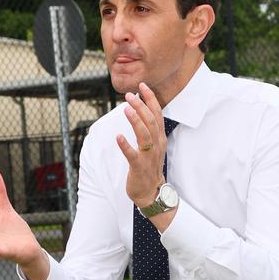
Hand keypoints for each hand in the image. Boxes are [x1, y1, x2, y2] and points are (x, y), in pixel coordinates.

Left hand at [116, 82, 166, 210]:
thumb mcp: (153, 147)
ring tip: (126, 109)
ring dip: (135, 121)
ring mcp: (149, 157)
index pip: (158, 114)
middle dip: (141, 106)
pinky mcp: (139, 167)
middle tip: (130, 95)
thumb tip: (140, 111)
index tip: (142, 86)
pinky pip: (133, 155)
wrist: (151, 193)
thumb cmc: (149, 168)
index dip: (151, 99)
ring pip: (144, 135)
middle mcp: (157, 145)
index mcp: (160, 138)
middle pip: (151, 121)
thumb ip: (149, 130)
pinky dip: (125, 146)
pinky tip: (118, 137)